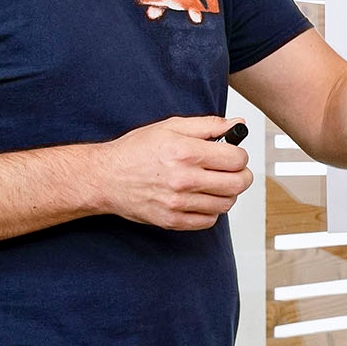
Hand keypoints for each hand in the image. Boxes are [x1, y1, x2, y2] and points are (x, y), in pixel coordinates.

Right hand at [100, 116, 252, 229]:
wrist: (104, 177)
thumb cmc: (135, 151)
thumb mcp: (171, 126)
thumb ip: (209, 125)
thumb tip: (237, 124)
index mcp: (186, 153)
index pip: (237, 159)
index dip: (240, 155)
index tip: (234, 155)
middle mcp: (184, 179)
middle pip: (237, 183)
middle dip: (242, 175)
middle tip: (234, 171)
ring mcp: (178, 203)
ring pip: (226, 204)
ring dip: (227, 194)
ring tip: (216, 184)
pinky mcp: (171, 221)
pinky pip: (208, 221)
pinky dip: (211, 211)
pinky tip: (202, 198)